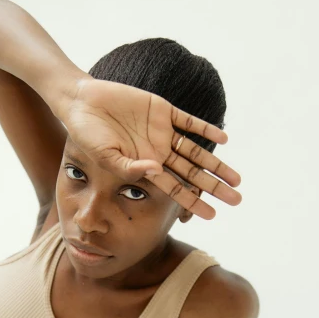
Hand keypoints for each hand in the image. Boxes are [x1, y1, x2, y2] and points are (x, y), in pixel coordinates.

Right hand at [60, 77, 241, 220]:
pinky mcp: (162, 110)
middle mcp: (158, 152)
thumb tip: (156, 172)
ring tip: (235, 178)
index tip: (212, 216)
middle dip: (214, 186)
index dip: (193, 202)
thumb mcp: (106, 157)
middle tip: (236, 200)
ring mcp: (162, 132)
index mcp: (145, 168)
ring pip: (196, 151)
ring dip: (216, 164)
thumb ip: (130, 167)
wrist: (82, 102)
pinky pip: (189, 122)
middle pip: (192, 173)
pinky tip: (222, 140)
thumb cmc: (88, 135)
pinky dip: (205, 130)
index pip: (175, 189)